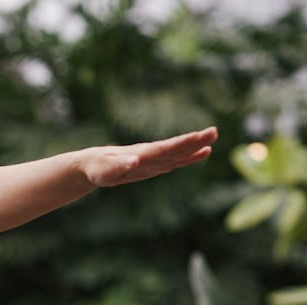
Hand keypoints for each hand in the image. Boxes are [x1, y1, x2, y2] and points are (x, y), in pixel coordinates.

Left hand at [83, 126, 216, 186]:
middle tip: (214, 132)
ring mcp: (154, 160)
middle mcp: (151, 155)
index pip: (165, 148)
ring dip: (195, 146)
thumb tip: (134, 161)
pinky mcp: (154, 165)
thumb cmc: (97, 168)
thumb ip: (119, 166)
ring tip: (213, 138)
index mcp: (141, 154)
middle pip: (175, 148)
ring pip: (178, 153)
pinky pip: (174, 160)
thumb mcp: (105, 170)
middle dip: (194, 141)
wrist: (93, 165)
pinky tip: (202, 153)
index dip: (182, 144)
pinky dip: (189, 157)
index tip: (199, 136)